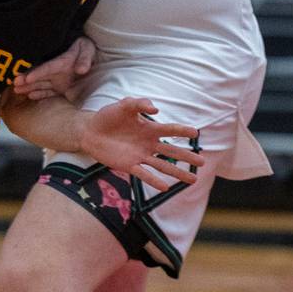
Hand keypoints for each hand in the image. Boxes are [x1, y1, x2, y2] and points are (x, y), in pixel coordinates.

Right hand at [11, 37, 95, 100]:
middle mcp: (56, 71)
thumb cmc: (86, 49)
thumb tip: (81, 69)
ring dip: (29, 87)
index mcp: (61, 62)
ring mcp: (56, 79)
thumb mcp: (87, 49)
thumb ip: (85, 58)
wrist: (89, 56)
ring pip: (40, 84)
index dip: (37, 73)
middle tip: (14, 83)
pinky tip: (30, 96)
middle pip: (39, 76)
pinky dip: (40, 94)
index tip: (27, 78)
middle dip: (26, 80)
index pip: (47, 68)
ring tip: (16, 90)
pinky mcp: (59, 87)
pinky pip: (48, 91)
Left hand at [76, 98, 205, 187]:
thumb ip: (138, 104)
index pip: (170, 129)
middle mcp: (148, 143)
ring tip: (193, 180)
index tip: (195, 133)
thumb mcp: (123, 105)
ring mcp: (140, 156)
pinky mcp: (129, 165)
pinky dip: (154, 181)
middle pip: (171, 151)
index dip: (182, 131)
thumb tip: (155, 109)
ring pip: (162, 166)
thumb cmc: (108, 116)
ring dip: (177, 173)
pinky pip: (144, 174)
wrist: (90, 131)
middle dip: (186, 156)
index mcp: (149, 128)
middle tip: (202, 162)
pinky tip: (166, 188)